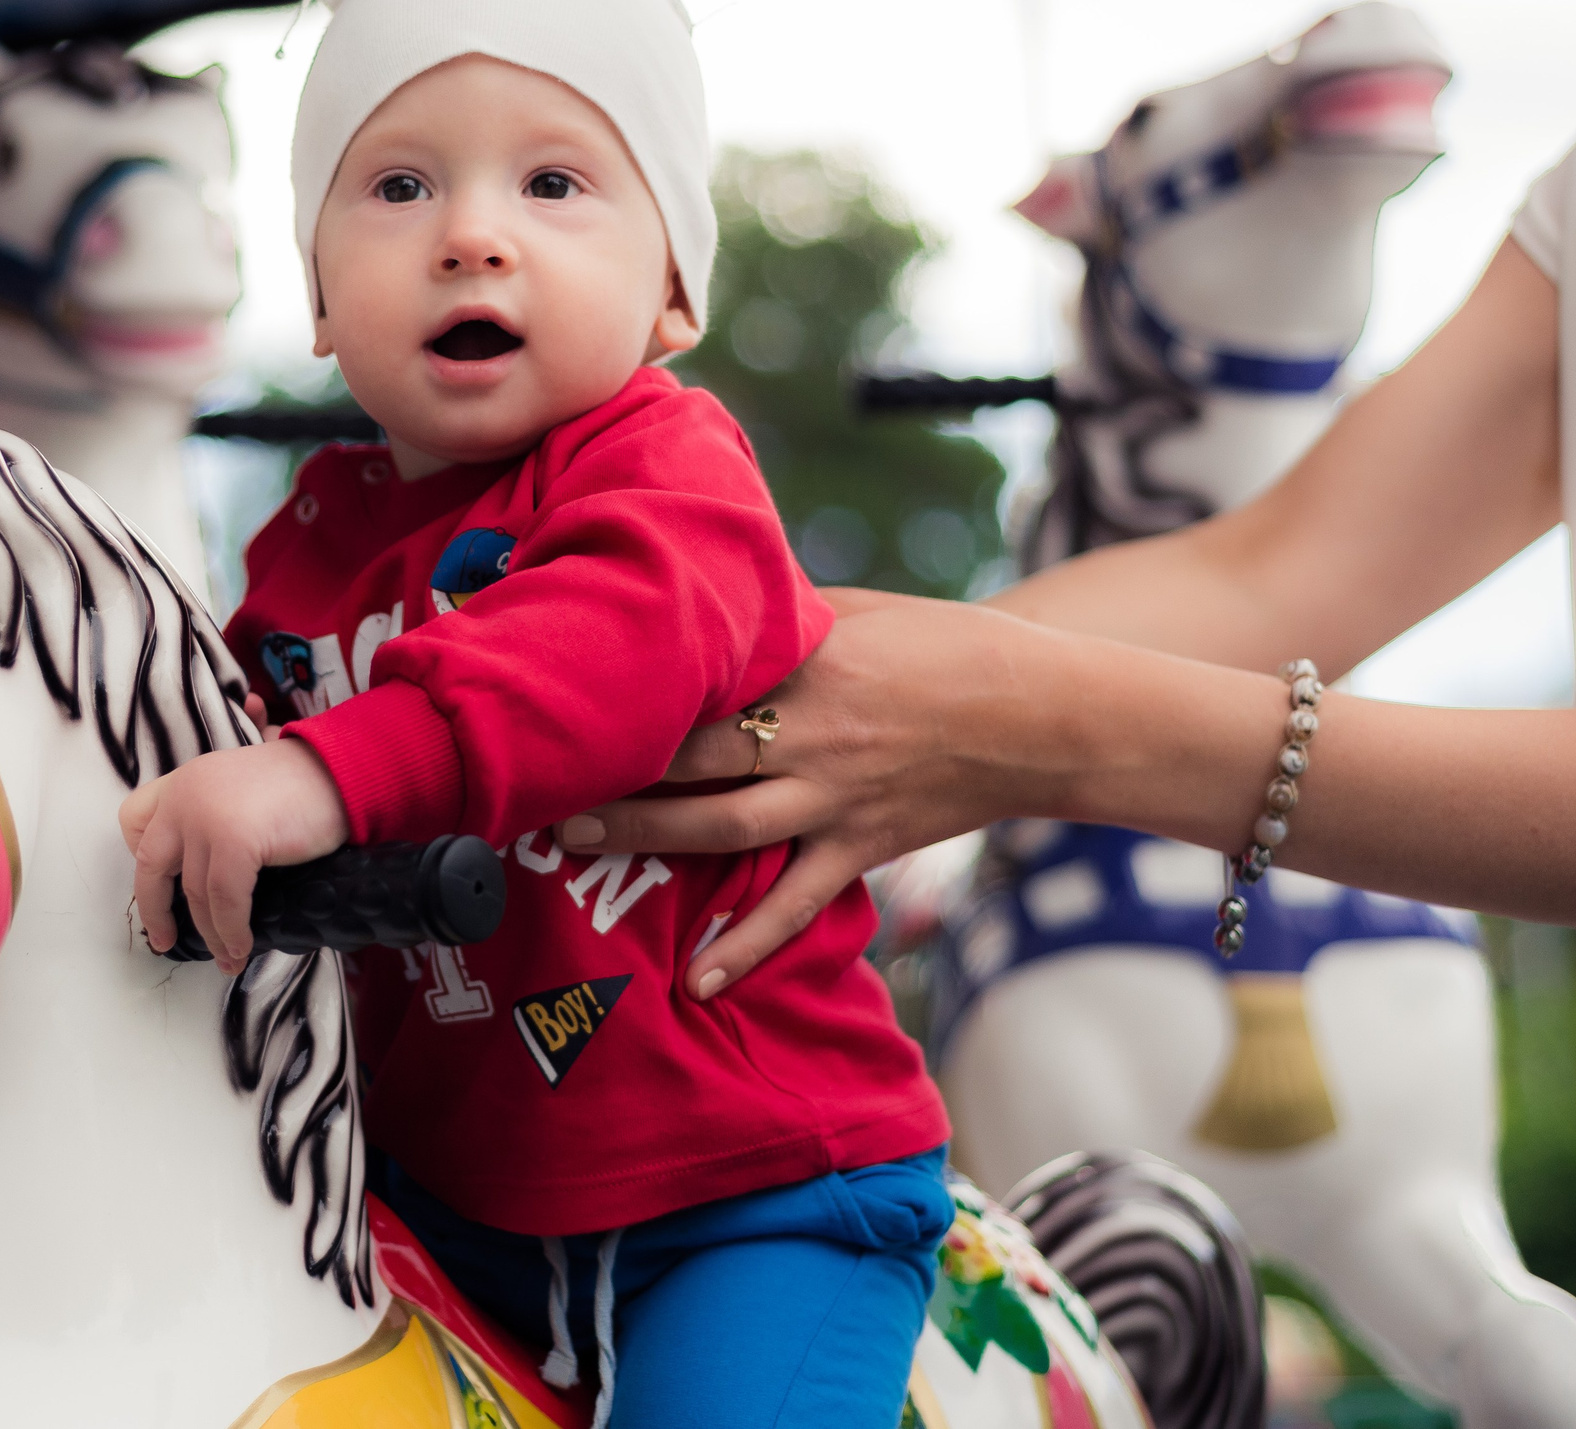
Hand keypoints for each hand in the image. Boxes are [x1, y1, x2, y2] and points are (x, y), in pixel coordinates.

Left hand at [121, 736, 349, 972]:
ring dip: (210, 934)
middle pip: (150, 865)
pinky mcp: (234, 839)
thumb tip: (202, 874)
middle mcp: (185, 796)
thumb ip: (211, 814)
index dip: (141, 858)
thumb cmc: (300, 787)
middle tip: (166, 940)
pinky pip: (224, 900)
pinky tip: (242, 946)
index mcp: (184, 782)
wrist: (340, 771)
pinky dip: (232, 931)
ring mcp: (206, 817)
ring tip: (227, 957)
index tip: (163, 885)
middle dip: (156, 911)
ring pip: (193, 892)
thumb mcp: (238, 787)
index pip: (132, 819)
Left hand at [557, 589, 1089, 999]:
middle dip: (610, 770)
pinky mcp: (860, 848)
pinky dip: (745, 949)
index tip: (559, 690)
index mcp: (805, 667)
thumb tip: (709, 594)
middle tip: (534, 775)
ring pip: (721, 828)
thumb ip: (781, 615)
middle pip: (689, 758)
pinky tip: (695, 981)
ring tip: (572, 841)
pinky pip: (794, 906)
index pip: (698, 679)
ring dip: (643, 837)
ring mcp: (834, 799)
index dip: (627, 690)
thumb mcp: (857, 608)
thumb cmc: (946, 645)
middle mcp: (809, 736)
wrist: (1041, 715)